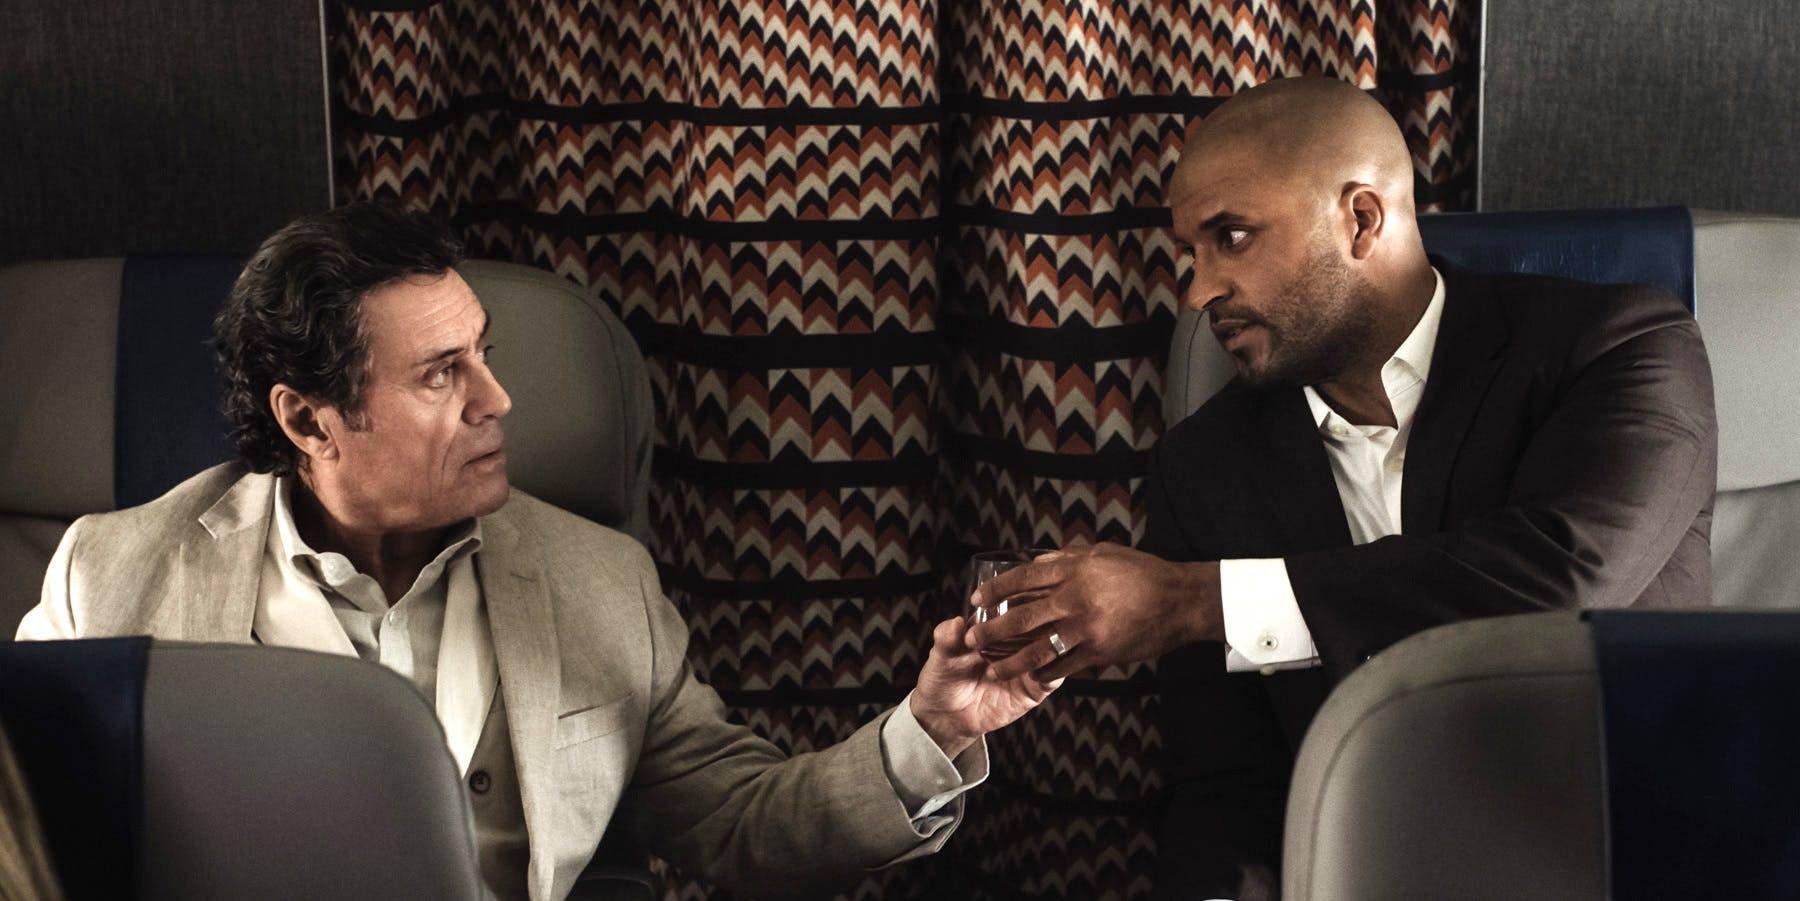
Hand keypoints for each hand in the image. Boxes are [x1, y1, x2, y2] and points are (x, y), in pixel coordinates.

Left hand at [909, 615, 1060, 757]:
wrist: (947, 718)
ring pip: (1050, 646)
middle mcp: (1016, 640)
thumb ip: (946, 639)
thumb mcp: (940, 657)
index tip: (1006, 607)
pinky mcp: (1036, 688)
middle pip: (1036, 623)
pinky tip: (1031, 673)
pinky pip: (1054, 676)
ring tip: (1017, 656)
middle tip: (1010, 637)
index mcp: (994, 625)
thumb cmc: (942, 679)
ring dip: (1040, 647)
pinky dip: (1049, 671)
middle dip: (1029, 626)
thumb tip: (956, 622)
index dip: (1014, 603)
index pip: (1013, 605)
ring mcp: (1028, 663)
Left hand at [965, 542, 1222, 681]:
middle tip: (972, 639)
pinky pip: (1064, 666)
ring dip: (1011, 661)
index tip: (976, 598)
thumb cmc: (1143, 573)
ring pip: (1038, 649)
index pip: (1024, 578)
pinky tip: (1031, 678)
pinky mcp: (1099, 652)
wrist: (1180, 602)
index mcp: (1074, 570)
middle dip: (993, 630)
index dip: (996, 589)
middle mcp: (1075, 599)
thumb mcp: (1103, 554)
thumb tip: (1039, 558)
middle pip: (1022, 617)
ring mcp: (1086, 628)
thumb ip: (1069, 558)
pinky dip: (1045, 673)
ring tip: (991, 668)